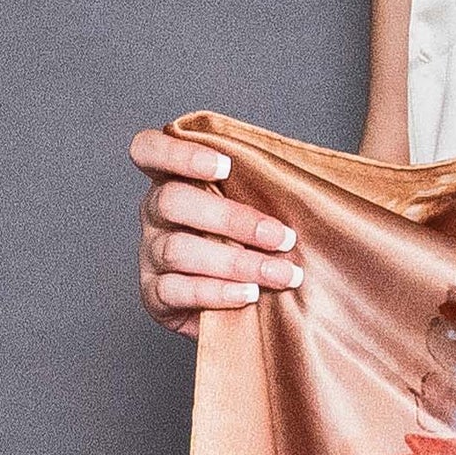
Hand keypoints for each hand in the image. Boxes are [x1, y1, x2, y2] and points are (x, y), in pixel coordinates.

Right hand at [130, 125, 302, 338]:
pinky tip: (250, 294)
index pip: (148, 150)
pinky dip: (218, 292)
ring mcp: (150, 255)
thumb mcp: (256, 207)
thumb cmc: (253, 243)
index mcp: (173, 179)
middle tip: (282, 237)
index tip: (226, 165)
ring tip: (281, 274)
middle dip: (232, 218)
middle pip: (171, 201)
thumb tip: (306, 177)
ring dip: (236, 261)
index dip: (179, 153)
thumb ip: (262, 187)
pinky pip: (176, 291)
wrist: (244, 304)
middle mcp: (154, 213)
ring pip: (177, 249)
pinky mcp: (154, 296)